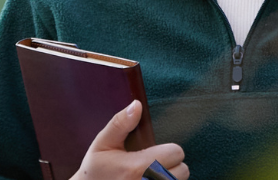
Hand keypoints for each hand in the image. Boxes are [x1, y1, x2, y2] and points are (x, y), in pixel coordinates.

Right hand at [68, 101, 188, 179]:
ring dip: (169, 178)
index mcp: (137, 168)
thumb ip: (120, 124)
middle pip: (182, 170)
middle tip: (153, 165)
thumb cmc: (95, 171)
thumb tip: (137, 105)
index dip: (167, 150)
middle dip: (170, 166)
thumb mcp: (102, 144)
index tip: (153, 153)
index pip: (176, 152)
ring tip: (150, 175)